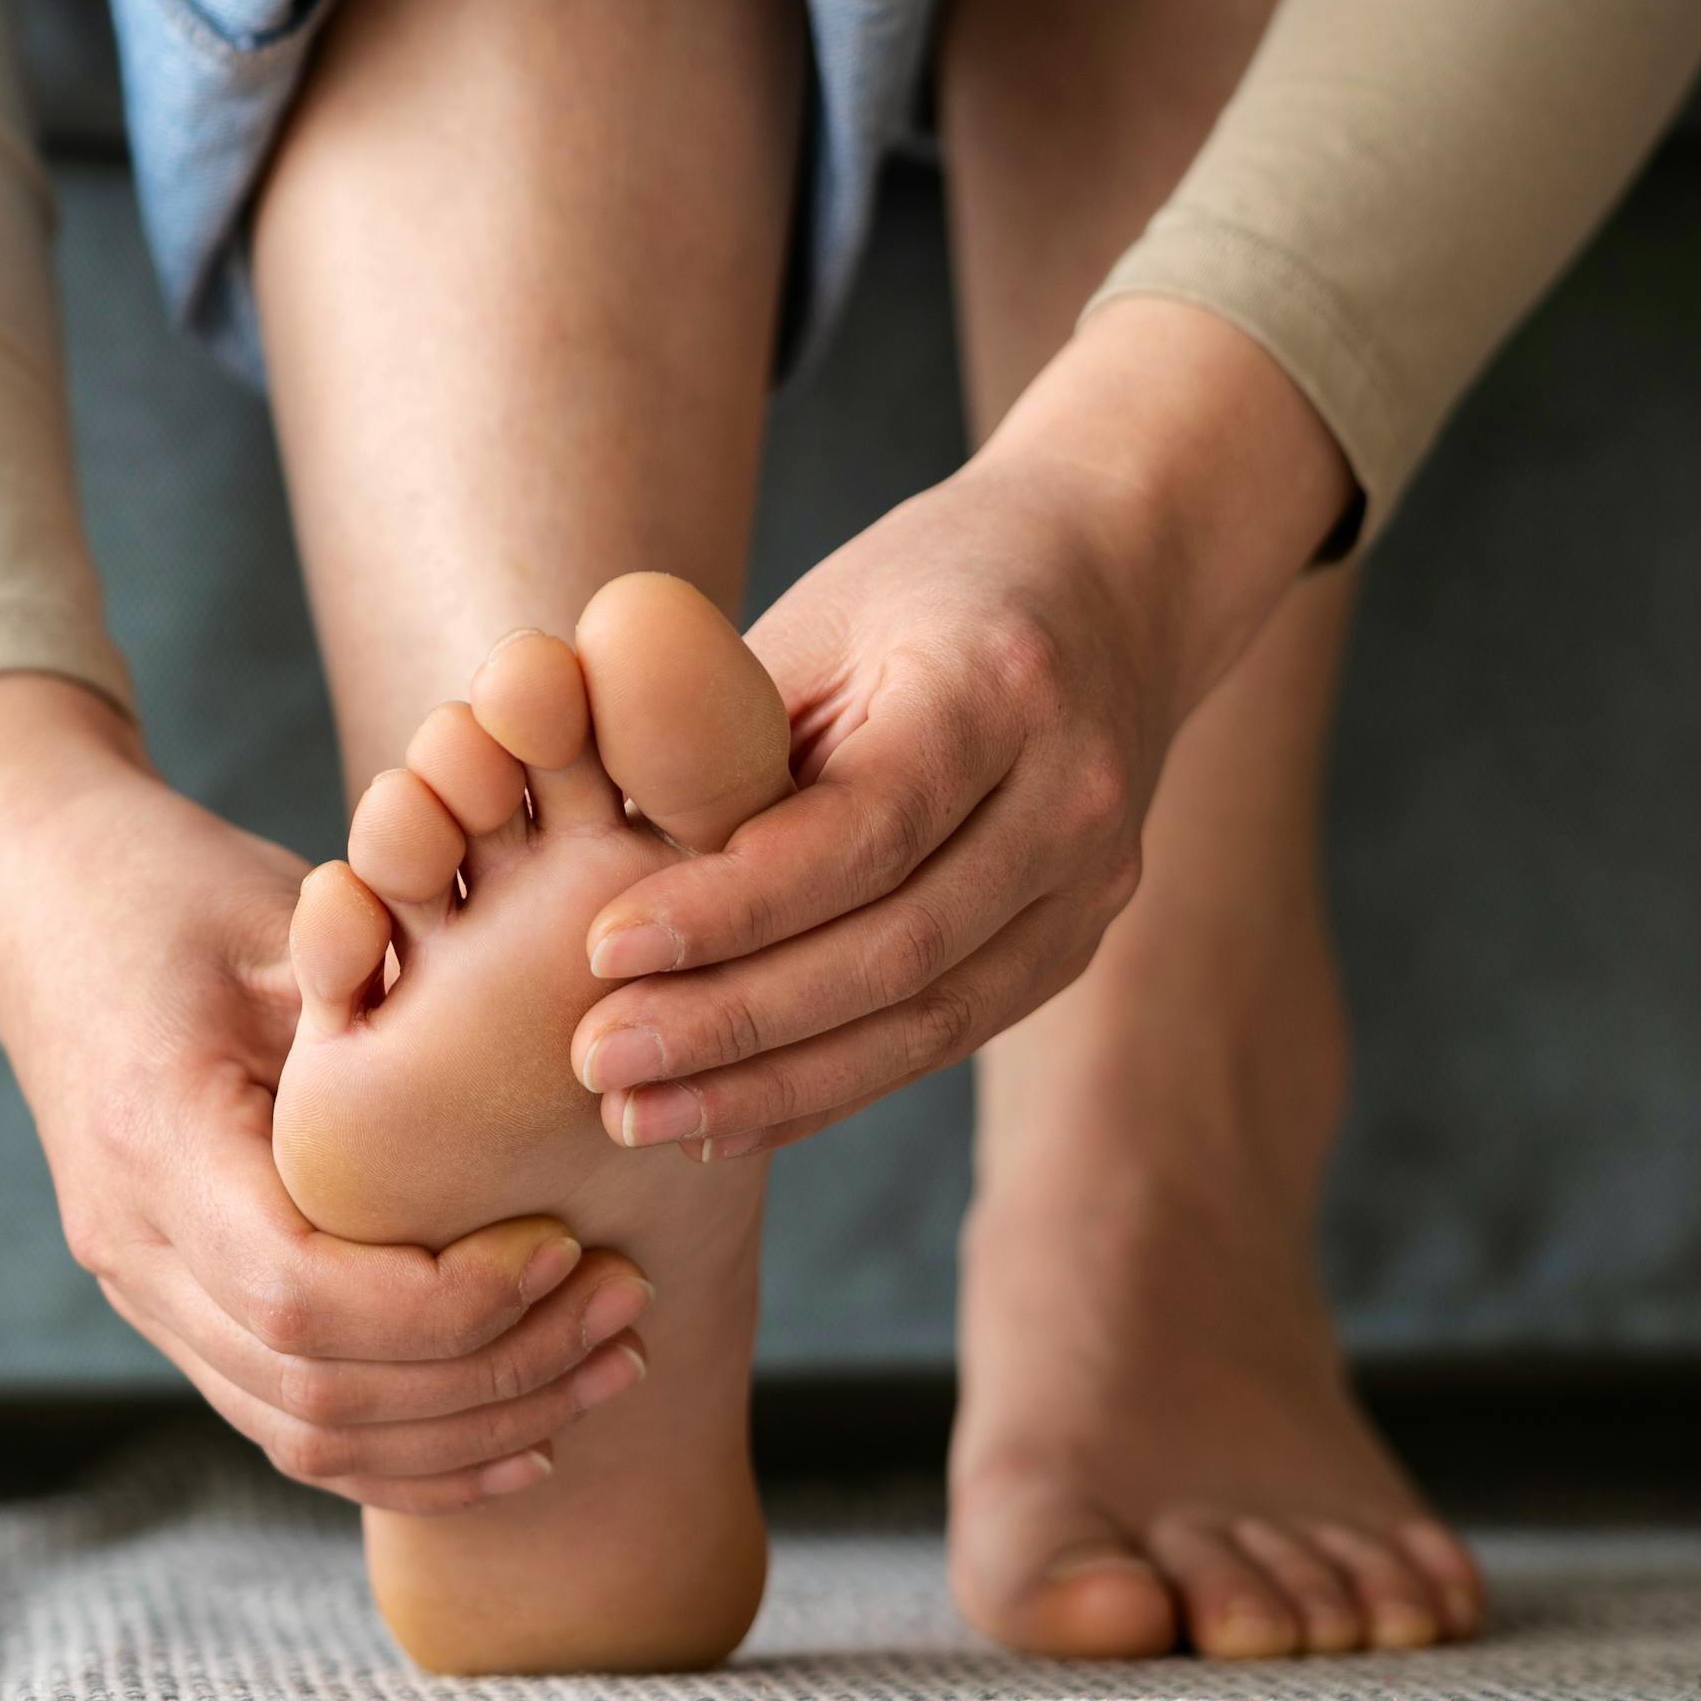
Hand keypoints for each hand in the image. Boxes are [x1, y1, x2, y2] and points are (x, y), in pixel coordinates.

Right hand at [0, 673, 656, 1512]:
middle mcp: (132, 1248)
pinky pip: (297, 1430)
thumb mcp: (277, 911)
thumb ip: (379, 988)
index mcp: (154, 1141)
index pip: (302, 1295)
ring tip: (609, 1362)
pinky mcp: (182, 1316)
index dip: (449, 1303)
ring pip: (311, 1437)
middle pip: (316, 1393)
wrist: (45, 915)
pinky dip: (419, 1455)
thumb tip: (540, 1032)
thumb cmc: (175, 891)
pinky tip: (532, 1432)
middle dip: (494, 1375)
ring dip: (475, 1429)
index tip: (567, 1245)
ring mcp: (146, 1297)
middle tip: (628, 1307)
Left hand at [566, 297, 1354, 1154]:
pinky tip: (725, 1119)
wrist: (1108, 580)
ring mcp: (1094, 880)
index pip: (866, 826)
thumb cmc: (920, 592)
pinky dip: (829, 1084)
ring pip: (929, 1018)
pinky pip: (945, 1036)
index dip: (734, 902)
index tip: (604, 946)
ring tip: (639, 1114)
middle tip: (599, 1058)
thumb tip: (592, 863)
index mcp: (1001, 684)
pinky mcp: (1076, 943)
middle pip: (899, 945)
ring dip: (774, 1084)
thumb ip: (728, 739)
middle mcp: (1073, 793)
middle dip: (736, 1019)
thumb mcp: (818, 620)